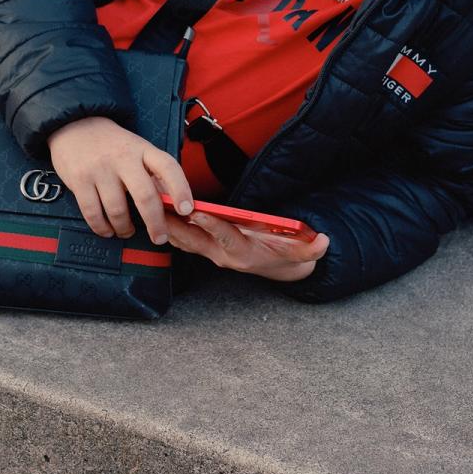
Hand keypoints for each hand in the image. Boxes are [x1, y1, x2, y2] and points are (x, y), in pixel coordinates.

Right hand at [46, 116, 192, 243]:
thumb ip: (152, 173)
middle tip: (160, 238)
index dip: (180, 189)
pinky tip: (107, 230)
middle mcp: (122, 158)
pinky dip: (102, 228)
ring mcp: (99, 169)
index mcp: (143, 149)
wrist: (75, 125)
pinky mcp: (79, 180)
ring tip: (127, 231)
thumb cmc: (112, 144)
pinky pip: (93, 213)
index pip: (167, 167)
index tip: (186, 209)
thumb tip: (171, 205)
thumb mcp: (137, 149)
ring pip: (117, 210)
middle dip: (155, 223)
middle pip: (144, 195)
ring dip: (125, 228)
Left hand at [164, 210, 329, 281]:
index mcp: (242, 252)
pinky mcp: (204, 249)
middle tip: (157, 206)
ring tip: (147, 204)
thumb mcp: (300, 253)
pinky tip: (153, 211)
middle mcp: (222, 255)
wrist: (277, 269)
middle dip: (175, 224)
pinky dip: (168, 226)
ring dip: (165, 224)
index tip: (197, 213)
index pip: (224, 236)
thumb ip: (311, 249)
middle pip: (194, 240)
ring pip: (183, 240)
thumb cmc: (284, 255)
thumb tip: (325, 241)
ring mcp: (211, 253)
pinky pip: (181, 239)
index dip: (211, 225)